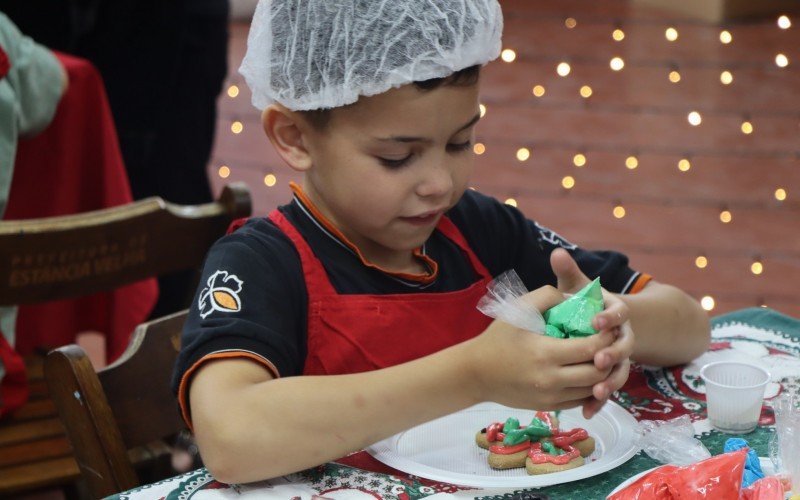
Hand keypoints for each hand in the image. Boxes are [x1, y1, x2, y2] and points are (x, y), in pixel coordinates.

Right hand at [467, 285, 616, 411]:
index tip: (608, 325)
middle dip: (610, 357)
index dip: (606, 337)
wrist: (475, 373)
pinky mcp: (549, 406)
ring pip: (593, 389)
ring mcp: (551, 396)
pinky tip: (588, 372)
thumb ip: (546, 297)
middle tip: (610, 342)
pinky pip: (581, 400)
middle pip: (598, 373)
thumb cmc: (497, 339)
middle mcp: (551, 379)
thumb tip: (574, 298)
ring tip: (602, 356)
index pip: (591, 348)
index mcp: (545, 353)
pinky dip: (590, 388)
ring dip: (603, 374)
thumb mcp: (517, 310)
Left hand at [550, 248, 634, 417]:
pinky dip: (599, 400)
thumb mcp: (578, 288)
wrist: (600, 327)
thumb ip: (569, 273)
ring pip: (620, 371)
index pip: (619, 313)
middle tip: (598, 360)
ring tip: (596, 391)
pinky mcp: (610, 376)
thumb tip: (556, 252)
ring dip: (609, 381)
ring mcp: (619, 358)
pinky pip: (607, 388)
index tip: (596, 320)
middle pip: (624, 346)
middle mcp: (623, 336)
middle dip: (613, 353)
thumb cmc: (585, 305)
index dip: (610, 317)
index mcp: (616, 313)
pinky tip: (588, 411)